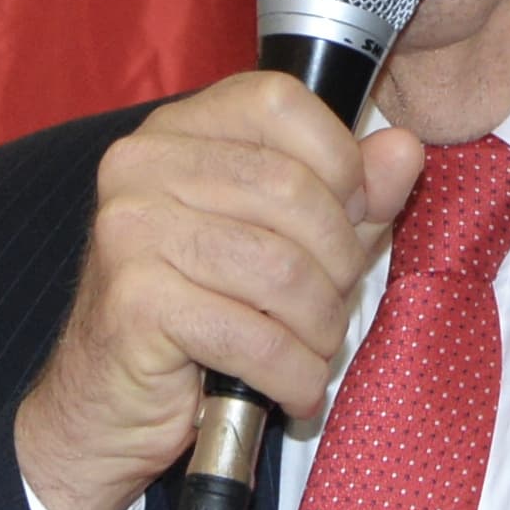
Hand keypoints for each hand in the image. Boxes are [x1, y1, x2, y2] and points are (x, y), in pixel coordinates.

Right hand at [15, 72, 424, 509]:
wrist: (104, 406)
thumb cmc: (197, 316)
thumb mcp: (283, 241)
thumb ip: (347, 193)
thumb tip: (404, 150)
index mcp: (176, 131)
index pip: (280, 103)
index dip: (340, 163)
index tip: (354, 220)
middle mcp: (141, 166)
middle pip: (292, 191)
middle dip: (339, 264)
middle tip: (333, 308)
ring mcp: (130, 231)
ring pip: (281, 270)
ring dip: (319, 328)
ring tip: (312, 353)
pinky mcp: (134, 303)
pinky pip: (253, 337)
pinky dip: (292, 375)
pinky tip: (292, 391)